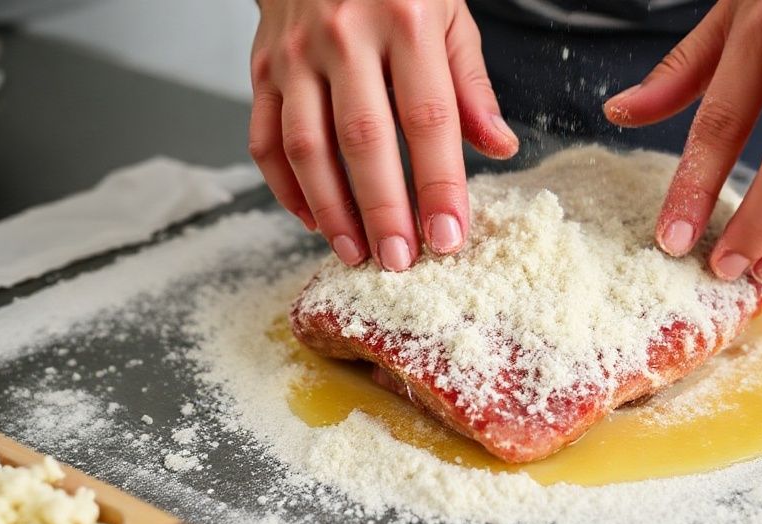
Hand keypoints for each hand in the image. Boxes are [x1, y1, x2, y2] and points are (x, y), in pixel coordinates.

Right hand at [249, 0, 518, 270]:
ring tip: (356, 253)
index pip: (428, 118)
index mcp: (405, 20)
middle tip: (400, 261)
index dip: (439, 185)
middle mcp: (345, 35)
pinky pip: (264, 140)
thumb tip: (500, 147)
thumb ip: (471, 84)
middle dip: (384, 210)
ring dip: (332, 209)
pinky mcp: (261, 68)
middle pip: (364, 139)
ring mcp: (295, 54)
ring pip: (306, 146)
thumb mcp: (449, 15)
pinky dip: (285, 188)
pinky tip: (314, 219)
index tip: (450, 237)